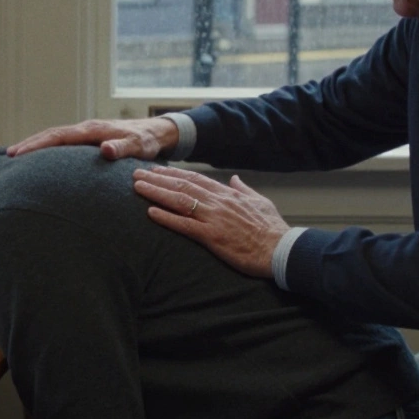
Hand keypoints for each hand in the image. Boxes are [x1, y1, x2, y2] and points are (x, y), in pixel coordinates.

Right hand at [6, 118, 178, 160]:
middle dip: (29, 144)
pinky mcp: (88, 139)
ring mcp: (86, 133)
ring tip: (16, 157)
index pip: (58, 136)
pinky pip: (63, 142)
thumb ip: (122, 148)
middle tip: (8, 156)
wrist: (156, 133)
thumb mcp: (138, 146)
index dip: (37, 144)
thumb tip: (104, 150)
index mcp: (92, 130)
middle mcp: (85, 129)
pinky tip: (40, 158)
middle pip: (51, 134)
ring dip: (36, 145)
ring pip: (55, 137)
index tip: (19, 153)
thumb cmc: (147, 141)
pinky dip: (48, 147)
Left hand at [133, 165, 288, 278]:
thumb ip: (244, 189)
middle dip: (157, 179)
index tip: (157, 169)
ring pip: (179, 201)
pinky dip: (166, 218)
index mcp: (228, 194)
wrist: (281, 249)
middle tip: (137, 173)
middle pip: (182, 186)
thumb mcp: (260, 201)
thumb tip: (234, 178)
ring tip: (137, 187)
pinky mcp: (212, 236)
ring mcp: (214, 218)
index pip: (195, 179)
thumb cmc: (272, 228)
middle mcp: (218, 202)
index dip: (174, 173)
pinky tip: (150, 213)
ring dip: (156, 193)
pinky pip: (184, 225)